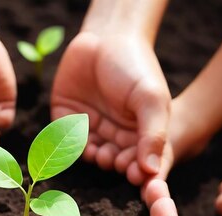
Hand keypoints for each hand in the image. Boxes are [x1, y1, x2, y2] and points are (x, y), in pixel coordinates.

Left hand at [51, 32, 169, 186]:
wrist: (105, 36)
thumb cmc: (135, 66)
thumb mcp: (151, 99)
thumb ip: (153, 134)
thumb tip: (151, 171)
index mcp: (142, 134)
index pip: (142, 163)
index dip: (139, 172)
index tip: (135, 174)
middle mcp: (117, 136)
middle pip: (116, 163)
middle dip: (116, 165)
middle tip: (116, 160)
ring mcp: (92, 130)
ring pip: (92, 156)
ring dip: (95, 158)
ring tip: (101, 151)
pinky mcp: (68, 122)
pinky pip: (68, 143)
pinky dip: (73, 145)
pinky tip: (82, 137)